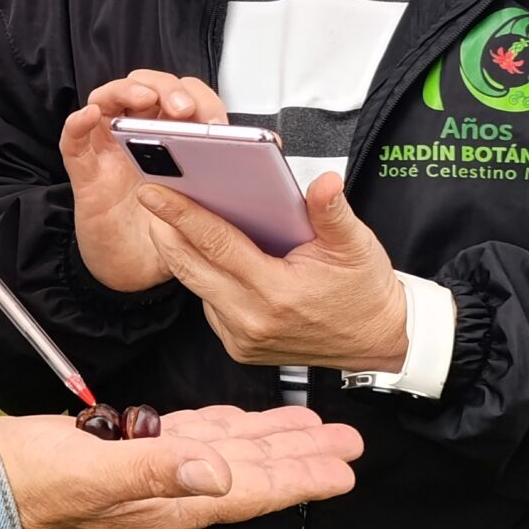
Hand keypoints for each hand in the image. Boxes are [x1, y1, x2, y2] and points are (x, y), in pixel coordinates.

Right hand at [0, 404, 362, 528]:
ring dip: (270, 440)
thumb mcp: (92, 475)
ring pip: (226, 452)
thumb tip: (221, 475)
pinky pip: (190, 439)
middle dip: (301, 456)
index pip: (249, 491)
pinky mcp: (125, 450)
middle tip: (350, 442)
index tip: (344, 469)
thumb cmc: (26, 483)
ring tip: (313, 428)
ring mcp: (147, 471)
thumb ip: (156, 472)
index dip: (299, 478)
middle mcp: (166, 490)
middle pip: (251, 471)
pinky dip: (223, 427)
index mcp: (167, 501)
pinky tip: (239, 423)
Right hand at [58, 71, 227, 292]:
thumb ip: (221, 183)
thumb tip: (256, 160)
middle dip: (167, 89)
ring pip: (108, 99)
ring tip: (145, 100)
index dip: (200, 100)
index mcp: (172, 139)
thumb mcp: (204, 207)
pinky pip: (73, 140)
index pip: (184, 98)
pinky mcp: (85, 173)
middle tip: (184, 109)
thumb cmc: (167, 235)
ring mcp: (108, 151)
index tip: (216, 120)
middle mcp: (138, 137)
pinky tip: (90, 116)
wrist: (135, 274)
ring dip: (127, 91)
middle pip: (146, 88)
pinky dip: (77, 123)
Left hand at [139, 170, 409, 368]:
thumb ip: (333, 212)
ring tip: (167, 217)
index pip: (217, 245)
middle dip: (164, 230)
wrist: (378, 340)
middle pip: (190, 267)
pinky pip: (208, 303)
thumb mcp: (357, 245)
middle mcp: (252, 320)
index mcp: (277, 293)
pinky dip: (201, 276)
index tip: (153, 192)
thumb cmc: (365, 291)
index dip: (181, 215)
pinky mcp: (239, 346)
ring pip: (195, 286)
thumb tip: (324, 182)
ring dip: (179, 253)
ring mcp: (241, 338)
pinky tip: (200, 251)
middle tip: (149, 197)